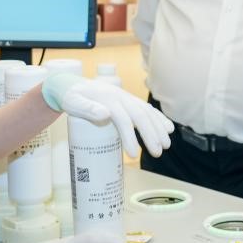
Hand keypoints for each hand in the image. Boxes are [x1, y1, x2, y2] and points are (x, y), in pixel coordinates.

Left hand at [42, 73, 173, 156]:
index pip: (123, 119)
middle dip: (151, 135)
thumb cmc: (73, 99)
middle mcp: (122, 97)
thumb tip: (104, 114)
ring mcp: (128, 98)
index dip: (130, 136)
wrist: (75, 87)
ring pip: (148, 112)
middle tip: (158, 153)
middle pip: (140, 116)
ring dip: (159, 128)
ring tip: (167, 146)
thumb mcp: (74, 103)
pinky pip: (148, 109)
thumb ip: (87, 108)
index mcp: (108, 99)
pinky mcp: (131, 102)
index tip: (134, 155)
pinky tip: (169, 129)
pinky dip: (159, 118)